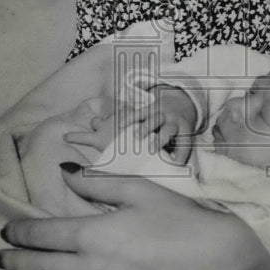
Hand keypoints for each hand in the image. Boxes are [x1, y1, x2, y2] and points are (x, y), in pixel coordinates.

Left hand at [0, 166, 258, 269]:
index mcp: (92, 234)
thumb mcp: (139, 189)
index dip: (19, 232)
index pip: (41, 233)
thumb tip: (65, 170)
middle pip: (39, 269)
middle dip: (12, 264)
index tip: (5, 233)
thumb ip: (97, 181)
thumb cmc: (181, 218)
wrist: (219, 258)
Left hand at [64, 85, 196, 164]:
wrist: (180, 106)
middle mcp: (160, 115)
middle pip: (152, 118)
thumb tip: (83, 128)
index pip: (134, 113)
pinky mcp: (186, 131)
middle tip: (135, 137)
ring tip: (153, 150)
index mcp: (145, 111)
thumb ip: (112, 124)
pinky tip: (176, 164)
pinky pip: (185, 143)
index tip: (116, 126)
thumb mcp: (135, 116)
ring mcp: (174, 122)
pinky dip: (181, 153)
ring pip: (168, 129)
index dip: (126, 119)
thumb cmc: (150, 117)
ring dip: (160, 139)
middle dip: (144, 127)